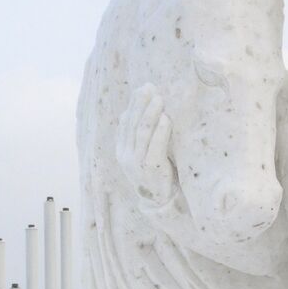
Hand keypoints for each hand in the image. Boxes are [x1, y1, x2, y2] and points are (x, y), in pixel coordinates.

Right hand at [116, 83, 174, 205]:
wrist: (159, 200)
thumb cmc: (154, 172)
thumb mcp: (141, 153)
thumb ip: (136, 135)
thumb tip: (129, 112)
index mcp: (122, 150)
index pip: (125, 122)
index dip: (134, 104)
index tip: (143, 88)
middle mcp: (126, 155)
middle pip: (132, 124)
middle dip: (141, 104)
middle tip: (149, 87)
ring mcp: (137, 163)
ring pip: (142, 133)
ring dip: (150, 113)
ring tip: (159, 99)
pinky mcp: (151, 169)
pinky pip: (154, 147)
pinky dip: (160, 132)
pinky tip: (166, 119)